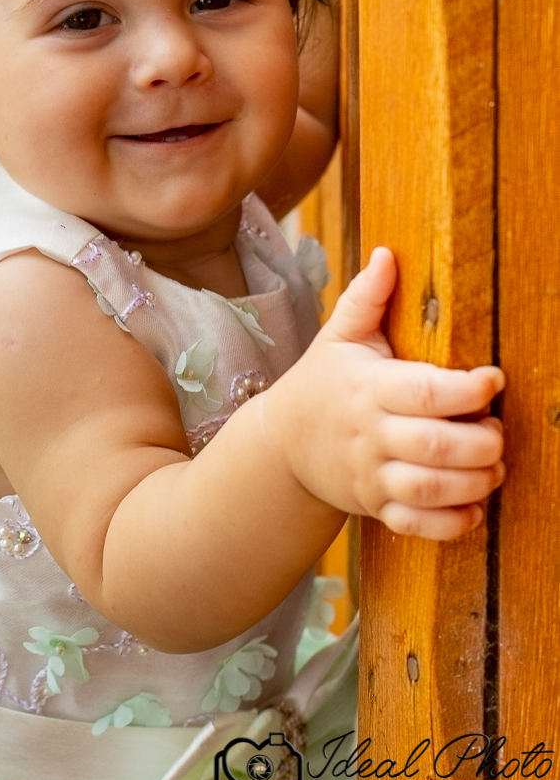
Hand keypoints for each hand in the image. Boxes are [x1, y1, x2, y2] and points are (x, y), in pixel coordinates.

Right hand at [270, 247, 504, 539]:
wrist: (281, 443)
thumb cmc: (322, 383)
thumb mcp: (338, 337)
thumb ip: (367, 297)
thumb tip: (388, 254)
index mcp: (369, 388)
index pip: (426, 392)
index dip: (469, 389)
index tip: (492, 378)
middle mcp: (371, 434)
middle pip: (436, 446)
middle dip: (483, 443)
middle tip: (497, 430)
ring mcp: (371, 475)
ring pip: (430, 489)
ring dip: (475, 483)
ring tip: (493, 466)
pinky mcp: (374, 506)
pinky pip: (416, 525)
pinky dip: (451, 524)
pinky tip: (472, 507)